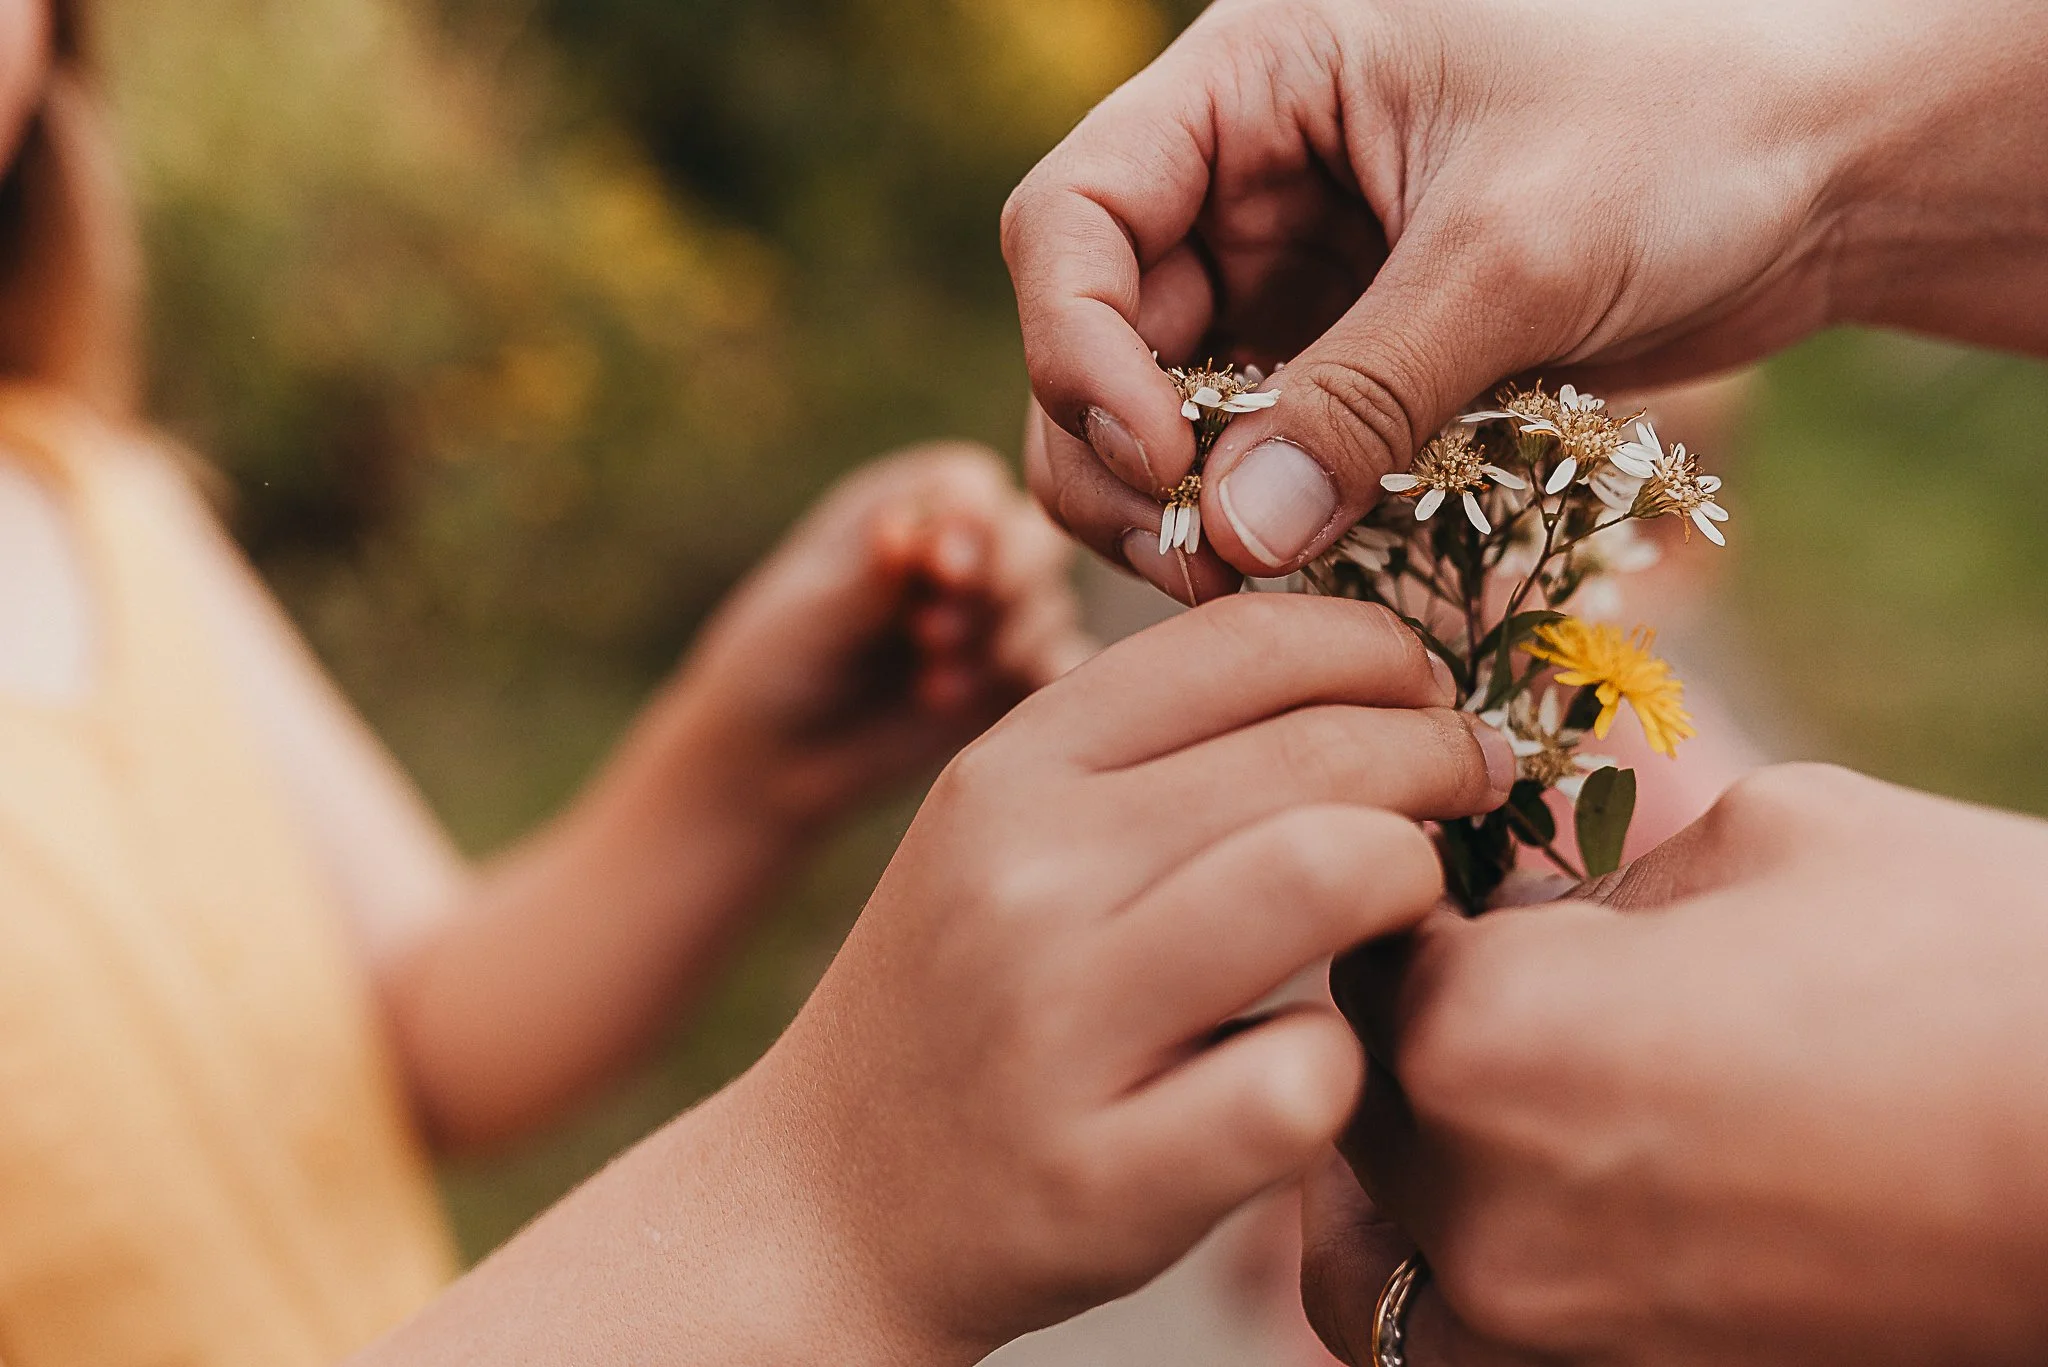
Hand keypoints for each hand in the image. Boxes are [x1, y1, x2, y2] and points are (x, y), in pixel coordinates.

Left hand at [676, 442, 1090, 831]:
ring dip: (1002, 647)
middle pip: (1035, 541)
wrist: (775, 755)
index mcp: (909, 505)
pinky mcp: (1012, 678)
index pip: (976, 489)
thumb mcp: (810, 615)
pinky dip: (1030, 687)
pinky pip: (1059, 671)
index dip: (974, 527)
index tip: (942, 573)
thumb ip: (868, 576)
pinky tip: (968, 707)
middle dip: (1000, 588)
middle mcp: (964, 551)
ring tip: (931, 687)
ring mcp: (995, 616)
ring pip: (1050, 609)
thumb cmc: (776, 662)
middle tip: (932, 635)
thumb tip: (904, 531)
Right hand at [746, 595, 1514, 1360]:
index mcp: (1010, 768)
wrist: (829, 1201)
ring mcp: (1061, 1025)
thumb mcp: (1008, 834)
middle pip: (1318, 754)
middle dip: (1437, 759)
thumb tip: (1365, 678)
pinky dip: (1347, 1064)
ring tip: (1404, 904)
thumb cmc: (968, 997)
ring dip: (1408, 882)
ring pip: (1330, 873)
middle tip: (1470, 787)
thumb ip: (1151, 751)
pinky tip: (1315, 1062)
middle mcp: (1027, 873)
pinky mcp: (1108, 1175)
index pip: (1243, 642)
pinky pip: (1312, 1074)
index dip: (1378, 650)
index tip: (1426, 692)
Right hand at [1003, 0, 2047, 594]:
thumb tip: (1233, 540)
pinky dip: (1270, 516)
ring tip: (1249, 587)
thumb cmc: (1692, 130)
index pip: (1071, 217)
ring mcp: (1296, 270)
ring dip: (1188, 506)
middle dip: (1126, 457)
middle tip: (1198, 566)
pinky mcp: (1355, 350)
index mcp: (1253, 79)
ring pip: (1165, 407)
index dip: (1080, 345)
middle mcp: (1246, 174)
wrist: (1834, 168)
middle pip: (1097, 330)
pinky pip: (1266, 448)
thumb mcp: (1513, 253)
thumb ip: (1365, 396)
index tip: (1161, 459)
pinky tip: (1308, 575)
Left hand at [1304, 764, 2047, 1365]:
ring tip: (1510, 1123)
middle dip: (1419, 1038)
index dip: (1422, 911)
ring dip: (1408, 1182)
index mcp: (1484, 1034)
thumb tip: (1543, 910)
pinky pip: (1464, 1351)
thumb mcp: (1770, 835)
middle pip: (1360, 1103)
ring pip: (1377, 1257)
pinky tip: (1554, 1223)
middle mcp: (1480, 1207)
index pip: (1364, 955)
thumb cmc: (1979, 963)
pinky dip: (1472, 1296)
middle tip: (1516, 998)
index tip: (1479, 891)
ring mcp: (1548, 1335)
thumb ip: (1604, 874)